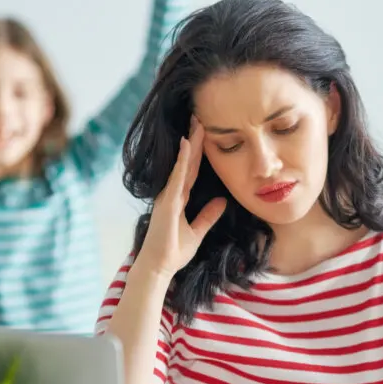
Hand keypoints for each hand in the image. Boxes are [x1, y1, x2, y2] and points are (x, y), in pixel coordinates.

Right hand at [136, 118, 225, 278]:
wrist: (160, 266)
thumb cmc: (174, 251)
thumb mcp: (197, 231)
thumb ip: (208, 215)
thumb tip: (222, 201)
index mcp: (179, 197)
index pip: (191, 169)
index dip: (197, 151)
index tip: (203, 133)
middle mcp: (172, 192)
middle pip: (186, 160)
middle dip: (193, 139)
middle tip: (199, 117)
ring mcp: (169, 194)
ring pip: (182, 163)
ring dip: (189, 143)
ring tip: (196, 122)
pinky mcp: (168, 200)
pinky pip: (178, 175)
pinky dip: (183, 159)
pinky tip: (187, 144)